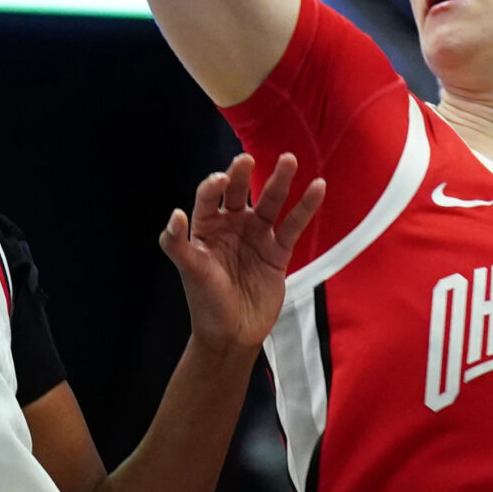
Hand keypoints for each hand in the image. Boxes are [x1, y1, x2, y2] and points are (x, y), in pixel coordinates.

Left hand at [160, 154, 324, 355]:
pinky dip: (306, 206)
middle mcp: (232, 225)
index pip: (209, 198)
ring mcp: (257, 235)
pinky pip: (293, 224)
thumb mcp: (190, 271)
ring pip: (270, 202)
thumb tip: (175, 215)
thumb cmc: (205, 301)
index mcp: (207, 227)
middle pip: (240, 192)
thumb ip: (177, 244)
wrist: (232, 333)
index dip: (214, 186)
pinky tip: (317, 187)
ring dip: (279, 181)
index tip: (221, 179)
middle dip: (243, 175)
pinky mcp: (278, 250)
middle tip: (247, 159)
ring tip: (289, 159)